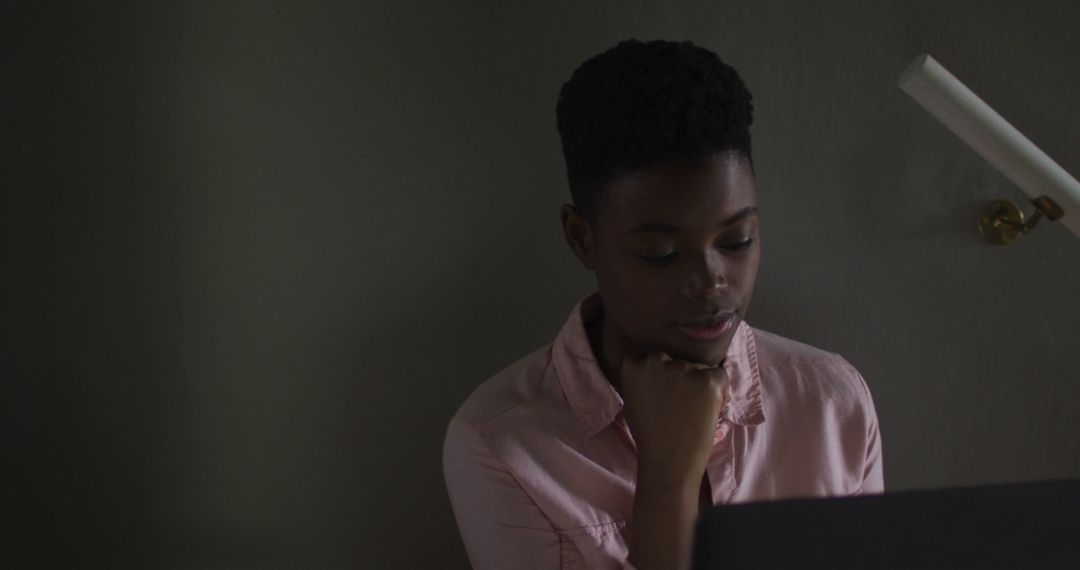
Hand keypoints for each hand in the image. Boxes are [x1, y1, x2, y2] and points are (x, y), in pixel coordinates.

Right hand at [620, 352, 730, 482]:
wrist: (667, 461)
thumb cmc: (649, 437)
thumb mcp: (632, 401)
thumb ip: (642, 381)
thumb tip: (659, 373)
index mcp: (635, 365)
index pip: (653, 359)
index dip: (663, 376)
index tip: (664, 394)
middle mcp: (657, 360)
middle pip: (677, 361)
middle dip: (682, 377)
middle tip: (682, 405)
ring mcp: (683, 368)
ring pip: (699, 369)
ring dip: (700, 385)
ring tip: (694, 412)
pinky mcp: (707, 380)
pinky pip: (720, 376)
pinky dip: (721, 391)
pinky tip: (710, 410)